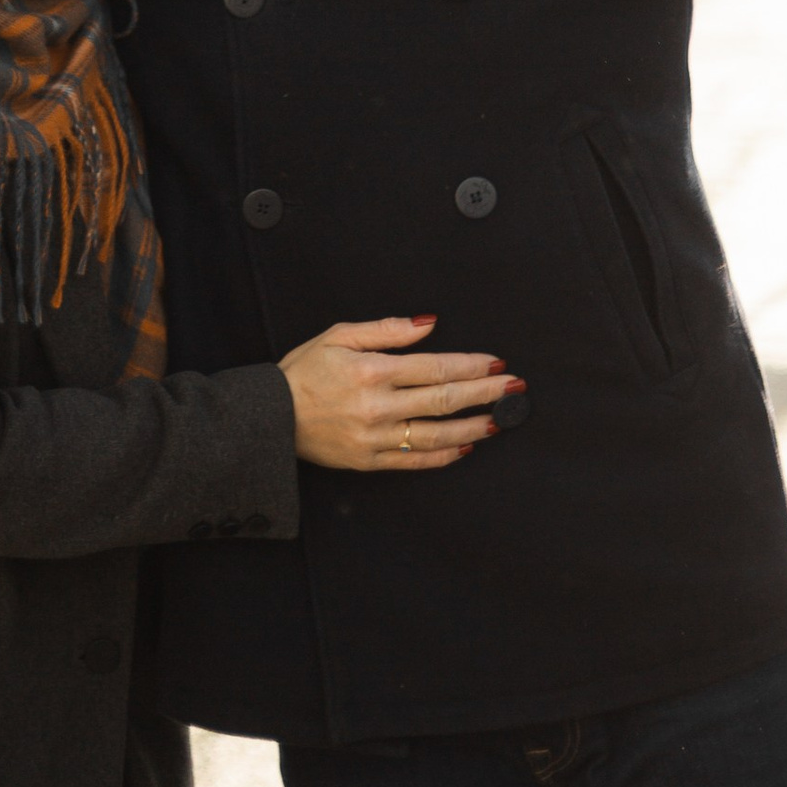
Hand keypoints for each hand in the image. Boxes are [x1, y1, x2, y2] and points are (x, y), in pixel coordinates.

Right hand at [278, 317, 518, 471]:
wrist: (271, 418)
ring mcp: (376, 439)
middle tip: (515, 388)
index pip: (435, 368)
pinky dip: (444, 455)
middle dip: (485, 393)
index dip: (471, 365)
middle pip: (444, 400)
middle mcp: (378, 407)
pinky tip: (466, 446)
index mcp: (372, 372)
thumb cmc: (303, 372)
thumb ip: (386, 330)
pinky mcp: (370, 462)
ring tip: (500, 420)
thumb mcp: (339, 336)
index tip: (497, 363)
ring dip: (473, 426)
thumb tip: (428, 324)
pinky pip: (415, 462)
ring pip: (437, 435)